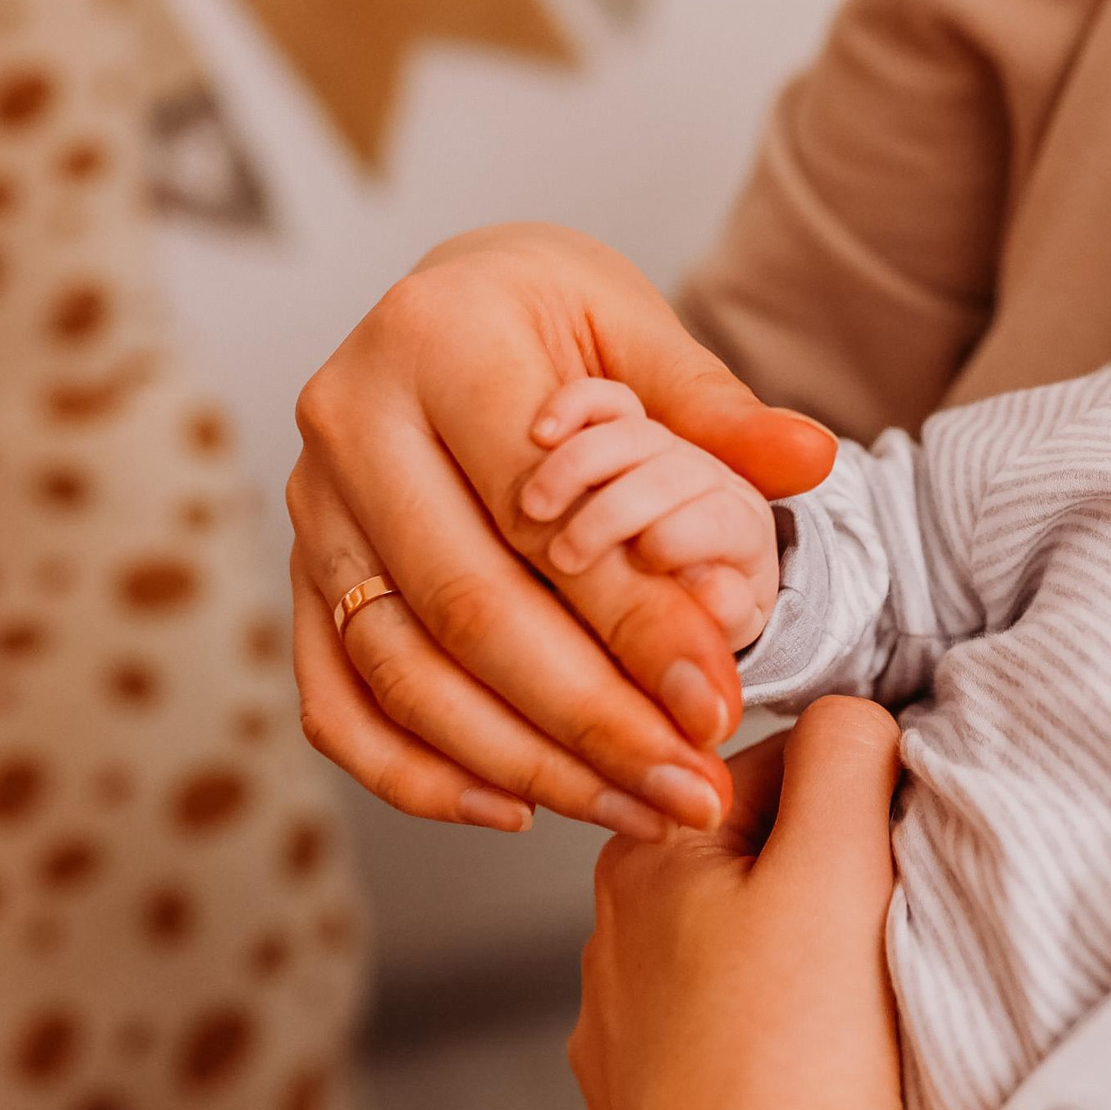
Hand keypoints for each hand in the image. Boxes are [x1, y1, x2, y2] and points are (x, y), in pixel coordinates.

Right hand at [286, 222, 834, 838]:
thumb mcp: (637, 327)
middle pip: (468, 610)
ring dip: (526, 765)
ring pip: (405, 675)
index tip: (715, 704)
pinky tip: (517, 807)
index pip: (540, 515)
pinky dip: (417, 774)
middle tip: (691, 789)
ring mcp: (312, 509)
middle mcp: (350, 425)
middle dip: (591, 720)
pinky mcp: (301, 576)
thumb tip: (808, 460)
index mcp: (434, 339)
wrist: (449, 301)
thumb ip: (717, 409)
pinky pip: (338, 702)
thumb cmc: (550, 313)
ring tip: (640, 808)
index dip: (633, 621)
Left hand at [569, 697, 1110, 1109]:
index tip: (896, 840)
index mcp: (641, 857)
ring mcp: (623, 1038)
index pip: (765, 762)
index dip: (849, 787)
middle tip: (885, 924)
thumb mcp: (836, 861)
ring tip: (855, 1008)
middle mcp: (608, 940)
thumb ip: (847, 751)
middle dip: (823, 870)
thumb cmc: (800, 1060)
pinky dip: (773, 1037)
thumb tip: (853, 710)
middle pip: (749, 855)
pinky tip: (814, 1072)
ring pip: (736, 948)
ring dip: (796, 954)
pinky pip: (728, 1037)